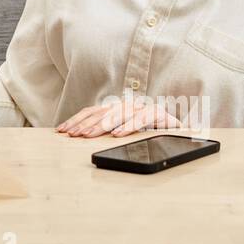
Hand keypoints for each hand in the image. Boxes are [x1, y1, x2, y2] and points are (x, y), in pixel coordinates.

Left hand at [55, 97, 181, 137]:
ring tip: (89, 135)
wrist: (180, 132)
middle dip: (85, 124)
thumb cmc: (148, 134)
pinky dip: (129, 126)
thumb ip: (105, 132)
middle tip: (72, 134)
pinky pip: (142, 119)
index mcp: (117, 109)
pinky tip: (118, 134)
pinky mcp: (158, 114)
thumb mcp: (123, 132)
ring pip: (119, 114)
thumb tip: (80, 138)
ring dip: (102, 125)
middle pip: (102, 112)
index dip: (76, 120)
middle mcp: (127, 106)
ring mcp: (142, 108)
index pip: (92, 112)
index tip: (62, 130)